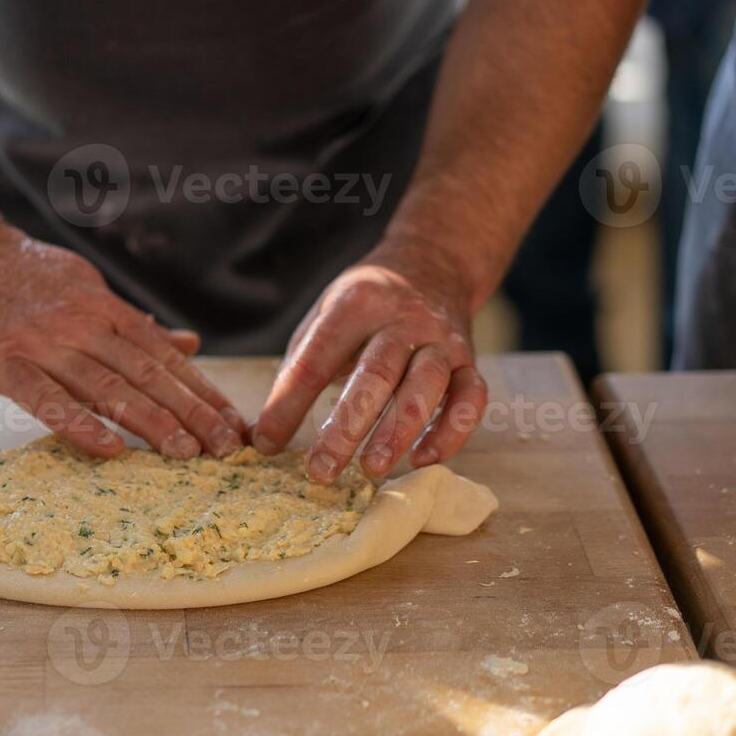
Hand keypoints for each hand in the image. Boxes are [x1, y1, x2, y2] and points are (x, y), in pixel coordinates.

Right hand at [0, 220, 246, 458]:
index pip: (165, 356)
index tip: (234, 424)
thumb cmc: (17, 277)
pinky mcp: (4, 361)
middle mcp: (82, 324)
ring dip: (151, 421)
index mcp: (105, 310)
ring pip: (107, 387)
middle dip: (192, 412)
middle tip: (226, 448)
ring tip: (185, 453)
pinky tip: (109, 449)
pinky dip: (78, 423)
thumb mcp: (85, 289)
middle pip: (147, 373)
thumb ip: (134, 324)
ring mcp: (43, 343)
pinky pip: (45, 398)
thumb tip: (188, 344)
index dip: (202, 392)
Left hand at [252, 244, 487, 482]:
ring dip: (399, 430)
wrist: (433, 265)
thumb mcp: (324, 317)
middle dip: (347, 427)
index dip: (288, 403)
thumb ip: (298, 369)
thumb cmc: (365, 305)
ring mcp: (440, 339)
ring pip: (426, 385)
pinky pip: (471, 398)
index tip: (267, 443)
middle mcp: (402, 319)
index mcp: (355, 305)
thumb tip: (264, 435)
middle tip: (321, 470)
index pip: (316, 358)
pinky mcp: (468, 360)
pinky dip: (453, 431)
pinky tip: (425, 459)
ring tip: (372, 469)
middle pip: (375, 375)